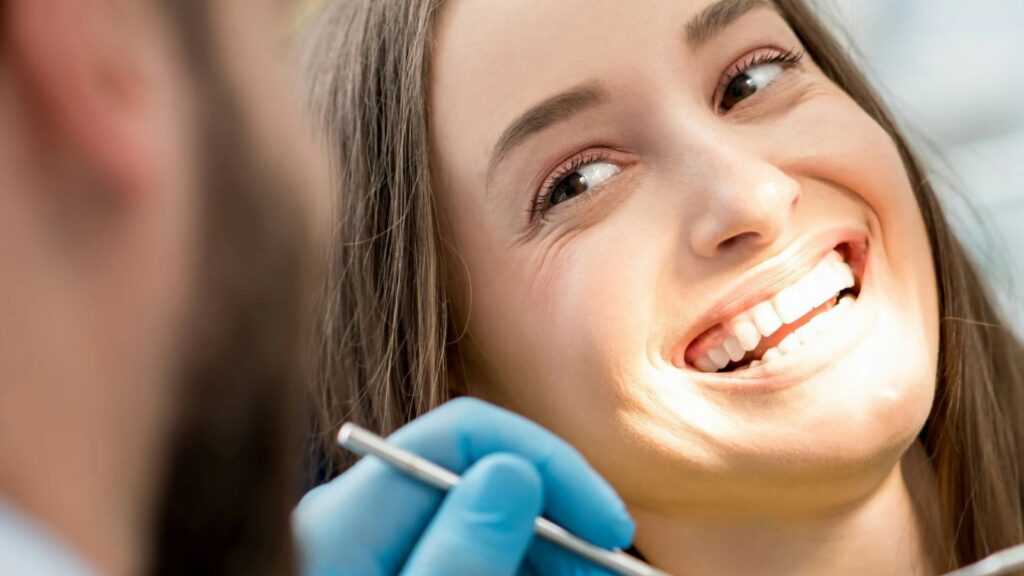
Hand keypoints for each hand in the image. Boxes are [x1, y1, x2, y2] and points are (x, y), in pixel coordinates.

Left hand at [293, 397, 634, 574]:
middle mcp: (360, 520)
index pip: (463, 434)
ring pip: (486, 523)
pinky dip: (523, 569)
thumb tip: (514, 468)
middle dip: (562, 518)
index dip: (547, 463)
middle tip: (615, 569)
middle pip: (483, 480)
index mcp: (347, 517)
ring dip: (552, 551)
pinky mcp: (393, 570)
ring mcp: (377, 550)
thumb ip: (459, 553)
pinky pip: (472, 554)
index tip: (606, 524)